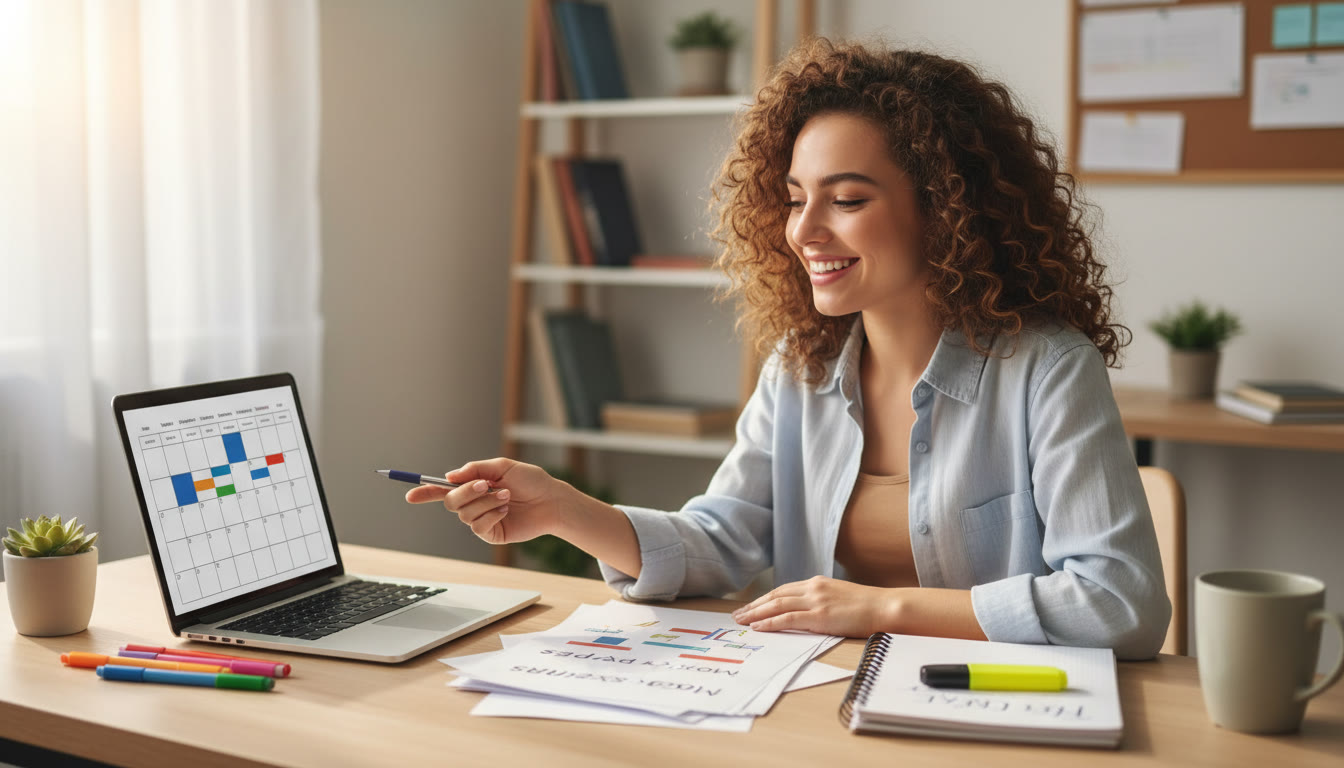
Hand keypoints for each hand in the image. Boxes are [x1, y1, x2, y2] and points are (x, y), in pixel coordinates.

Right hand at [405, 458, 562, 544]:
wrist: (551, 500)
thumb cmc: (531, 480)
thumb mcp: (503, 466)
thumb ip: (476, 469)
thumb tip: (451, 476)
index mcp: (474, 485)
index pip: (443, 489)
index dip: (425, 492)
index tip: (410, 495)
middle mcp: (474, 503)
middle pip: (450, 502)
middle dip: (466, 492)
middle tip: (485, 485)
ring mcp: (482, 519)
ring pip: (465, 514)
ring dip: (485, 502)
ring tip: (505, 496)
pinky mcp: (491, 534)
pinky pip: (478, 527)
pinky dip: (490, 516)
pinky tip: (505, 510)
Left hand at [730, 576, 897, 637]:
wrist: (885, 607)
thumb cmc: (867, 606)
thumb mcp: (839, 597)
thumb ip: (821, 600)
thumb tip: (805, 612)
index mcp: (817, 583)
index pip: (783, 590)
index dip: (763, 599)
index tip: (750, 607)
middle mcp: (813, 588)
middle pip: (775, 595)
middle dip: (754, 606)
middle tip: (737, 615)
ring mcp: (815, 601)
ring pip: (776, 605)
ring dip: (756, 613)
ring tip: (741, 621)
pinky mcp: (820, 615)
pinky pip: (788, 618)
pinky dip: (770, 622)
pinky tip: (758, 627)